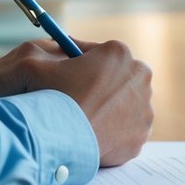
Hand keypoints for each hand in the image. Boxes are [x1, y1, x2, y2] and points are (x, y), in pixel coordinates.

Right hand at [0, 39, 152, 166]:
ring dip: (108, 110)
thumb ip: (55, 48)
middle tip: (76, 99)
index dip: (80, 64)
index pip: (99, 54)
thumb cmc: (48, 98)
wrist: (56, 141)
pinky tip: (90, 135)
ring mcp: (145, 109)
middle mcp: (140, 77)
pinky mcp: (141, 136)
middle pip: (116, 79)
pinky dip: (111, 133)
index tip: (67, 74)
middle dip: (99, 86)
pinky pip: (125, 132)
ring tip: (82, 118)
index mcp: (119, 53)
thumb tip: (65, 44)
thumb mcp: (39, 62)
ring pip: (123, 106)